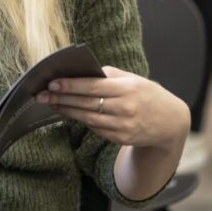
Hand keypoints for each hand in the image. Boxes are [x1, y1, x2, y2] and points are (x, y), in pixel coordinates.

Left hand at [36, 66, 189, 151]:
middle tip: (41, 95)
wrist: (171, 122)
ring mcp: (123, 126)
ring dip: (66, 110)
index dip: (70, 85)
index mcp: (128, 89)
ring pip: (88, 118)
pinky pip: (95, 128)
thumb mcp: (133, 79)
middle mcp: (126, 108)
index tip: (52, 83)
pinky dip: (81, 120)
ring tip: (50, 103)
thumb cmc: (147, 94)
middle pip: (86, 103)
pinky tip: (68, 112)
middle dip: (61, 98)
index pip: (93, 87)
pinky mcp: (121, 138)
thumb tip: (81, 72)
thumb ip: (108, 75)